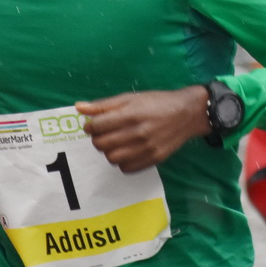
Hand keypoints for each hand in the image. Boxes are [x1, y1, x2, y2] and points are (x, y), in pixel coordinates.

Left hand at [78, 85, 211, 172]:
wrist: (187, 113)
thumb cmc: (157, 102)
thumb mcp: (130, 97)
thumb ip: (104, 105)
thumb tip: (78, 108)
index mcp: (131, 114)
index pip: (98, 126)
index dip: (90, 126)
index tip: (92, 125)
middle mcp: (139, 132)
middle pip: (102, 144)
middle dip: (97, 139)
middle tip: (103, 134)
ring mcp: (147, 148)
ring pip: (112, 158)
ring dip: (109, 151)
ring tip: (115, 143)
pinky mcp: (154, 159)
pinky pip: (127, 169)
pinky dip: (122, 162)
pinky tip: (126, 151)